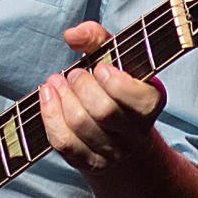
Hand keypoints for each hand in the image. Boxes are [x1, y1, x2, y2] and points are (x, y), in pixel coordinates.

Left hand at [38, 20, 165, 176]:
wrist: (117, 133)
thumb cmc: (114, 87)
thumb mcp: (113, 58)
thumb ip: (96, 38)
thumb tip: (72, 35)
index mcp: (150, 103)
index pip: (135, 98)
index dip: (114, 82)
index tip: (99, 68)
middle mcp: (135, 132)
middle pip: (104, 112)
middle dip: (82, 86)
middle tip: (73, 74)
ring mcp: (112, 151)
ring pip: (81, 126)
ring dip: (62, 98)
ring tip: (56, 82)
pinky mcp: (89, 162)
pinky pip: (64, 142)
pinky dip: (50, 116)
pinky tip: (47, 97)